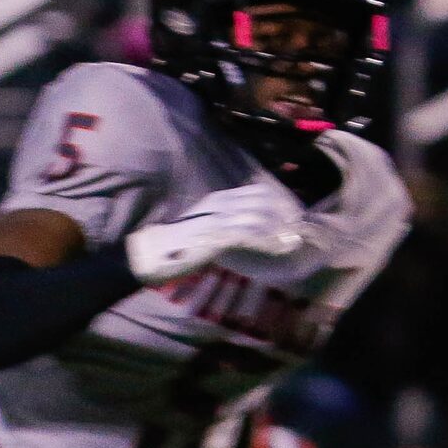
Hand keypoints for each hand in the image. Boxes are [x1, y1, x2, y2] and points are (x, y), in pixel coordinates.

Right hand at [124, 182, 305, 285]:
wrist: (147, 255)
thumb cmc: (172, 246)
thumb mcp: (202, 229)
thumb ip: (222, 226)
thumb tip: (242, 233)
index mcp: (216, 200)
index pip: (257, 192)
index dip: (280, 202)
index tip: (293, 215)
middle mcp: (219, 204)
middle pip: (263, 200)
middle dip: (285, 214)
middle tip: (299, 228)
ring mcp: (217, 218)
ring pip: (260, 216)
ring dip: (280, 228)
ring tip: (293, 240)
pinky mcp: (216, 235)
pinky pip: (250, 234)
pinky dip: (268, 241)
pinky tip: (279, 248)